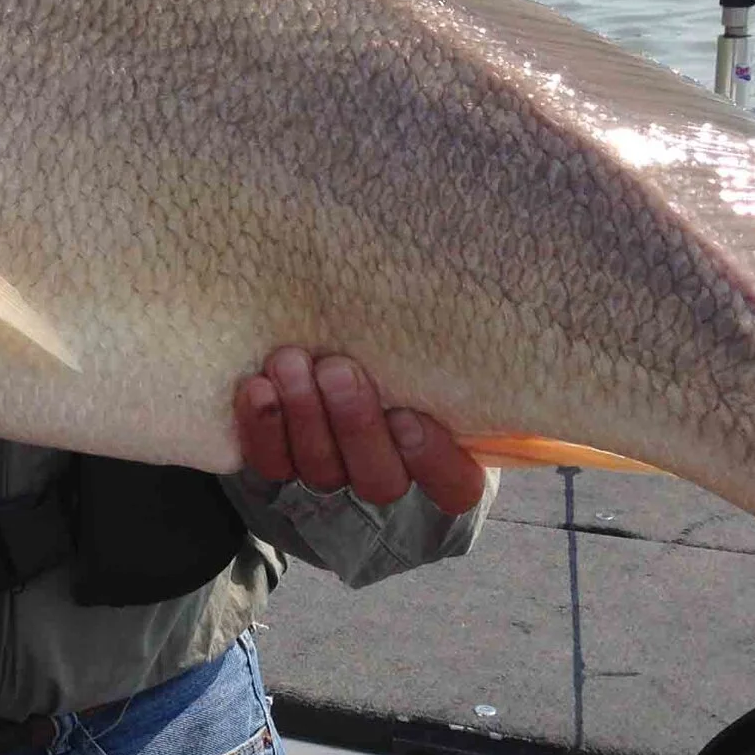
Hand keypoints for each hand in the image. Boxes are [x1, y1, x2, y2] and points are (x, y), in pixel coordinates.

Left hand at [234, 349, 486, 515]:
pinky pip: (271, 462)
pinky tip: (256, 387)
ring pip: (321, 470)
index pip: (454, 486)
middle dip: (355, 424)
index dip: (431, 458)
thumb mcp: (439, 344)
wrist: (330, 358)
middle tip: (337, 370)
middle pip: (378, 479)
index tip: (407, 415)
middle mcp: (391, 475)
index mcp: (447, 459)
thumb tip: (497, 267)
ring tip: (291, 363)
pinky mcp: (284, 466)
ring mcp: (335, 476)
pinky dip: (261, 428)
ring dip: (303, 417)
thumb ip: (452, 334)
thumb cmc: (406, 347)